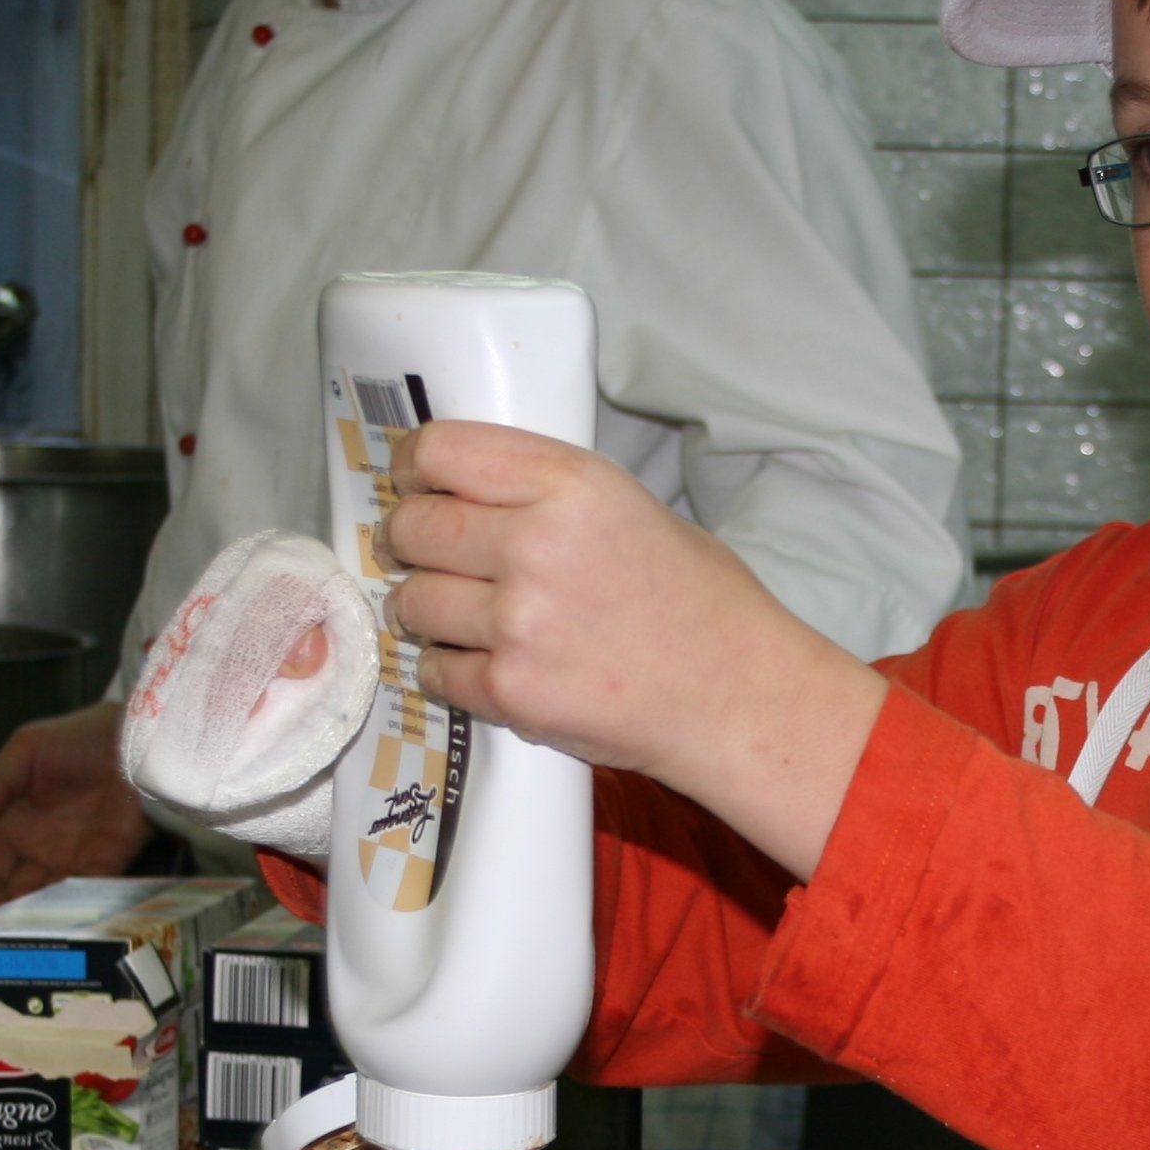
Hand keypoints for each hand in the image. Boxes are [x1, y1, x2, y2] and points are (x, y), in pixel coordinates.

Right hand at [0, 699, 151, 910]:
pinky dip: (71, 907)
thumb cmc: (81, 736)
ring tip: (18, 931)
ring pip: (49, 896)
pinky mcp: (109, 859)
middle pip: (18, 889)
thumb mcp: (25, 750)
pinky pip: (86, 890)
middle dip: (4, 911)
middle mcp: (46, 845)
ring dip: (34, 915)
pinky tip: (55, 919)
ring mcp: (77, 855)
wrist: (134, 739)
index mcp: (20, 822)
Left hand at [380, 421, 888, 879]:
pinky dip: (450, 669)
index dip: (414, 467)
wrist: (738, 697)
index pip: (442, 451)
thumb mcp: (634, 508)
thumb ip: (547, 494)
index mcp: (572, 485)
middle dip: (411, 542)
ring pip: (412, 603)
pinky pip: (433, 670)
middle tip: (430, 555)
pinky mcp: (510, 691)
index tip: (413, 482)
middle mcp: (536, 544)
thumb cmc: (702, 604)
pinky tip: (488, 663)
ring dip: (426, 610)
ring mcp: (518, 622)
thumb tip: (467, 496)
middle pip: (413, 527)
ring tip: (463, 617)